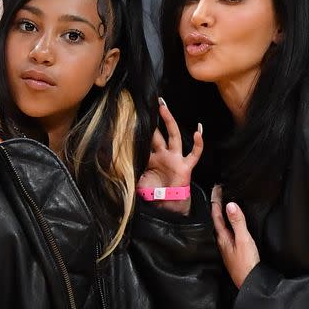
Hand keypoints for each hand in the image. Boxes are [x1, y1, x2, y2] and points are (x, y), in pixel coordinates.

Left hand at [138, 98, 203, 214]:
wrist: (166, 205)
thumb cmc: (153, 193)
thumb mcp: (136, 180)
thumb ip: (127, 170)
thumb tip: (109, 162)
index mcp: (152, 157)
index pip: (146, 140)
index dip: (141, 129)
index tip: (135, 114)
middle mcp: (164, 154)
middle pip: (158, 133)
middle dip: (155, 118)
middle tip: (151, 102)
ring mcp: (176, 158)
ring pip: (174, 135)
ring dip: (170, 121)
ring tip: (164, 107)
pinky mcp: (186, 166)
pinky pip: (194, 153)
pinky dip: (198, 143)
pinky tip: (199, 131)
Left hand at [210, 185, 259, 287]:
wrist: (249, 282)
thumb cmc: (246, 263)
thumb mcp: (243, 240)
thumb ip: (237, 223)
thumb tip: (230, 205)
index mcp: (222, 237)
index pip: (216, 214)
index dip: (216, 200)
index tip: (217, 187)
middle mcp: (222, 241)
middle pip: (216, 219)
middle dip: (217, 204)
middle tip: (218, 191)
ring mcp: (226, 247)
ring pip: (221, 226)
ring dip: (222, 214)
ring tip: (223, 203)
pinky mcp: (232, 251)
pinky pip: (227, 232)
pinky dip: (228, 223)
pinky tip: (231, 223)